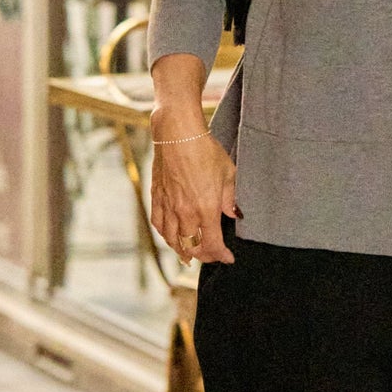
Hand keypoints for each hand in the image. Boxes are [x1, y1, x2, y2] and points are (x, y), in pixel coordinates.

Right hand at [149, 117, 236, 264]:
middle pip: (192, 247)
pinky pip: (159, 224)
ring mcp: (168, 206)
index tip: (228, 257)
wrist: (177, 134)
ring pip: (173, 240)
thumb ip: (230, 199)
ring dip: (183, 250)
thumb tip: (235, 214)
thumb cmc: (205, 150)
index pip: (212, 245)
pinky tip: (172, 236)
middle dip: (205, 256)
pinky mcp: (157, 197)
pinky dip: (166, 235)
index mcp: (206, 209)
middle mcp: (185, 212)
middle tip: (213, 255)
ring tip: (191, 253)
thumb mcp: (228, 173)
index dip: (221, 256)